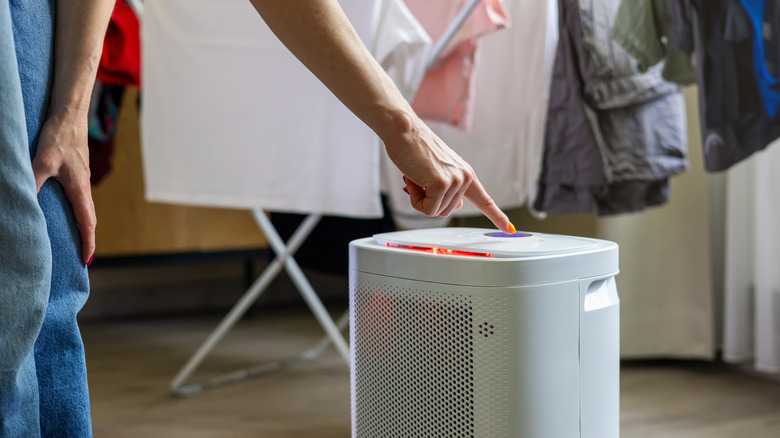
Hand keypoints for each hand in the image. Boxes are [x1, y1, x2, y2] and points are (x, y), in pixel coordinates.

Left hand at [32, 107, 95, 264]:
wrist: (71, 112)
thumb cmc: (61, 135)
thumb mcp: (43, 161)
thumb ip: (34, 182)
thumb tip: (23, 202)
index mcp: (80, 188)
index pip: (87, 222)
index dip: (88, 242)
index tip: (87, 260)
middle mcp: (83, 185)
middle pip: (88, 218)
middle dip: (86, 238)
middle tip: (82, 255)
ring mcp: (80, 177)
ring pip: (83, 207)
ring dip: (81, 224)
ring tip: (74, 237)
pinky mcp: (74, 170)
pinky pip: (77, 196)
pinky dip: (74, 210)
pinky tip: (62, 208)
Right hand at [383, 113, 514, 232]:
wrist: (404, 131)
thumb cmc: (415, 148)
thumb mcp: (439, 171)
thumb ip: (452, 189)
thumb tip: (460, 205)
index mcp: (466, 174)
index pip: (485, 200)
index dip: (497, 216)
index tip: (509, 229)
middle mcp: (464, 177)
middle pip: (447, 211)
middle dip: (428, 200)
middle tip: (420, 179)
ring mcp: (455, 181)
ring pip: (436, 211)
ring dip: (420, 199)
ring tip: (417, 177)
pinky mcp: (441, 184)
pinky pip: (427, 209)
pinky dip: (416, 201)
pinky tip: (414, 181)